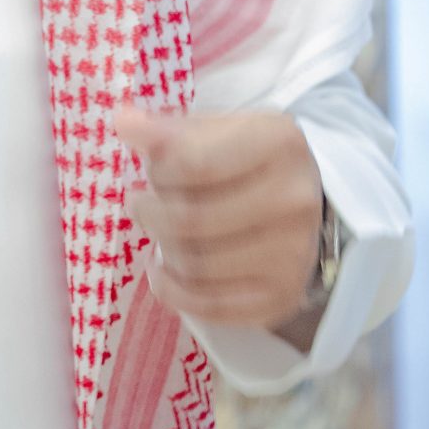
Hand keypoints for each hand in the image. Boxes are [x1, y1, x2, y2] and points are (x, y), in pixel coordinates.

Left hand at [114, 105, 325, 334]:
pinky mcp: (282, 297)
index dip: (156, 169)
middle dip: (150, 213)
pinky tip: (163, 270)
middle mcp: (293, 199)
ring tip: (159, 234)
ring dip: (162, 250)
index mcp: (279, 143)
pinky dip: (173, 291)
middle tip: (141, 205)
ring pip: (197, 265)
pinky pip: (210, 306)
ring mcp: (293, 254)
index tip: (147, 167)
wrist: (306, 201)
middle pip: (191, 219)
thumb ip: (169, 129)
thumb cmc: (247, 159)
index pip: (194, 163)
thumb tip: (123, 122)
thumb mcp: (217, 129)